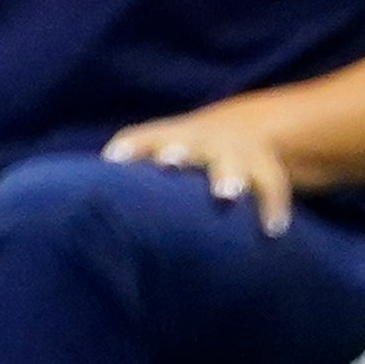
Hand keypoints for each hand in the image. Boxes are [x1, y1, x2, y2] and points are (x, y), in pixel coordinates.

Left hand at [105, 104, 297, 234]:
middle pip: (188, 145)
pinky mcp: (266, 171)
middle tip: (169, 163)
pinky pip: (273, 186)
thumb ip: (136, 177)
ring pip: (232, 163)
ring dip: (228, 177)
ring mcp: (236, 154)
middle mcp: (203, 143)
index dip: (132, 147)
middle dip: (179, 153)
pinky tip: (274, 230)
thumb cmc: (189, 159)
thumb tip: (91, 205)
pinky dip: (273, 207)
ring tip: (227, 195)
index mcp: (172, 139)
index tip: (114, 161)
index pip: (147, 139)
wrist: (246, 133)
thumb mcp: (166, 156)